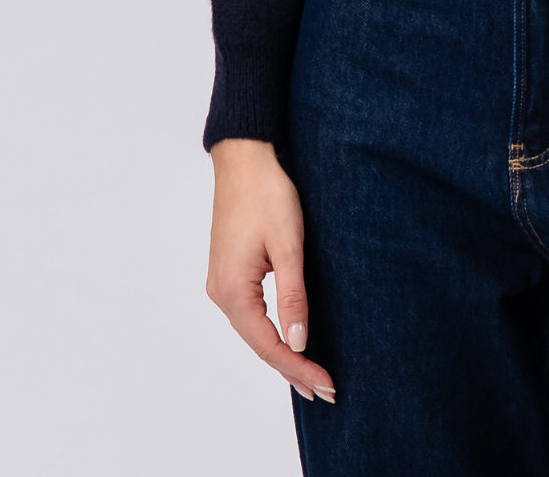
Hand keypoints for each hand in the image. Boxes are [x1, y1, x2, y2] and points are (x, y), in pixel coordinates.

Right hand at [206, 139, 335, 403]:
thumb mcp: (288, 245)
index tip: (327, 385)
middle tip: (326, 391)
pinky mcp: (229, 272)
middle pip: (259, 344)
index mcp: (232, 291)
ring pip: (254, 331)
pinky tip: (288, 341)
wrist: (244, 158)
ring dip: (282, 353)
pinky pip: (250, 315)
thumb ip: (293, 296)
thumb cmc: (267, 194)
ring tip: (311, 375)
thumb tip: (299, 342)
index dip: (299, 368)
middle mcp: (221, 293)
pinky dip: (271, 333)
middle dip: (292, 368)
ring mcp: (222, 283)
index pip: (269, 345)